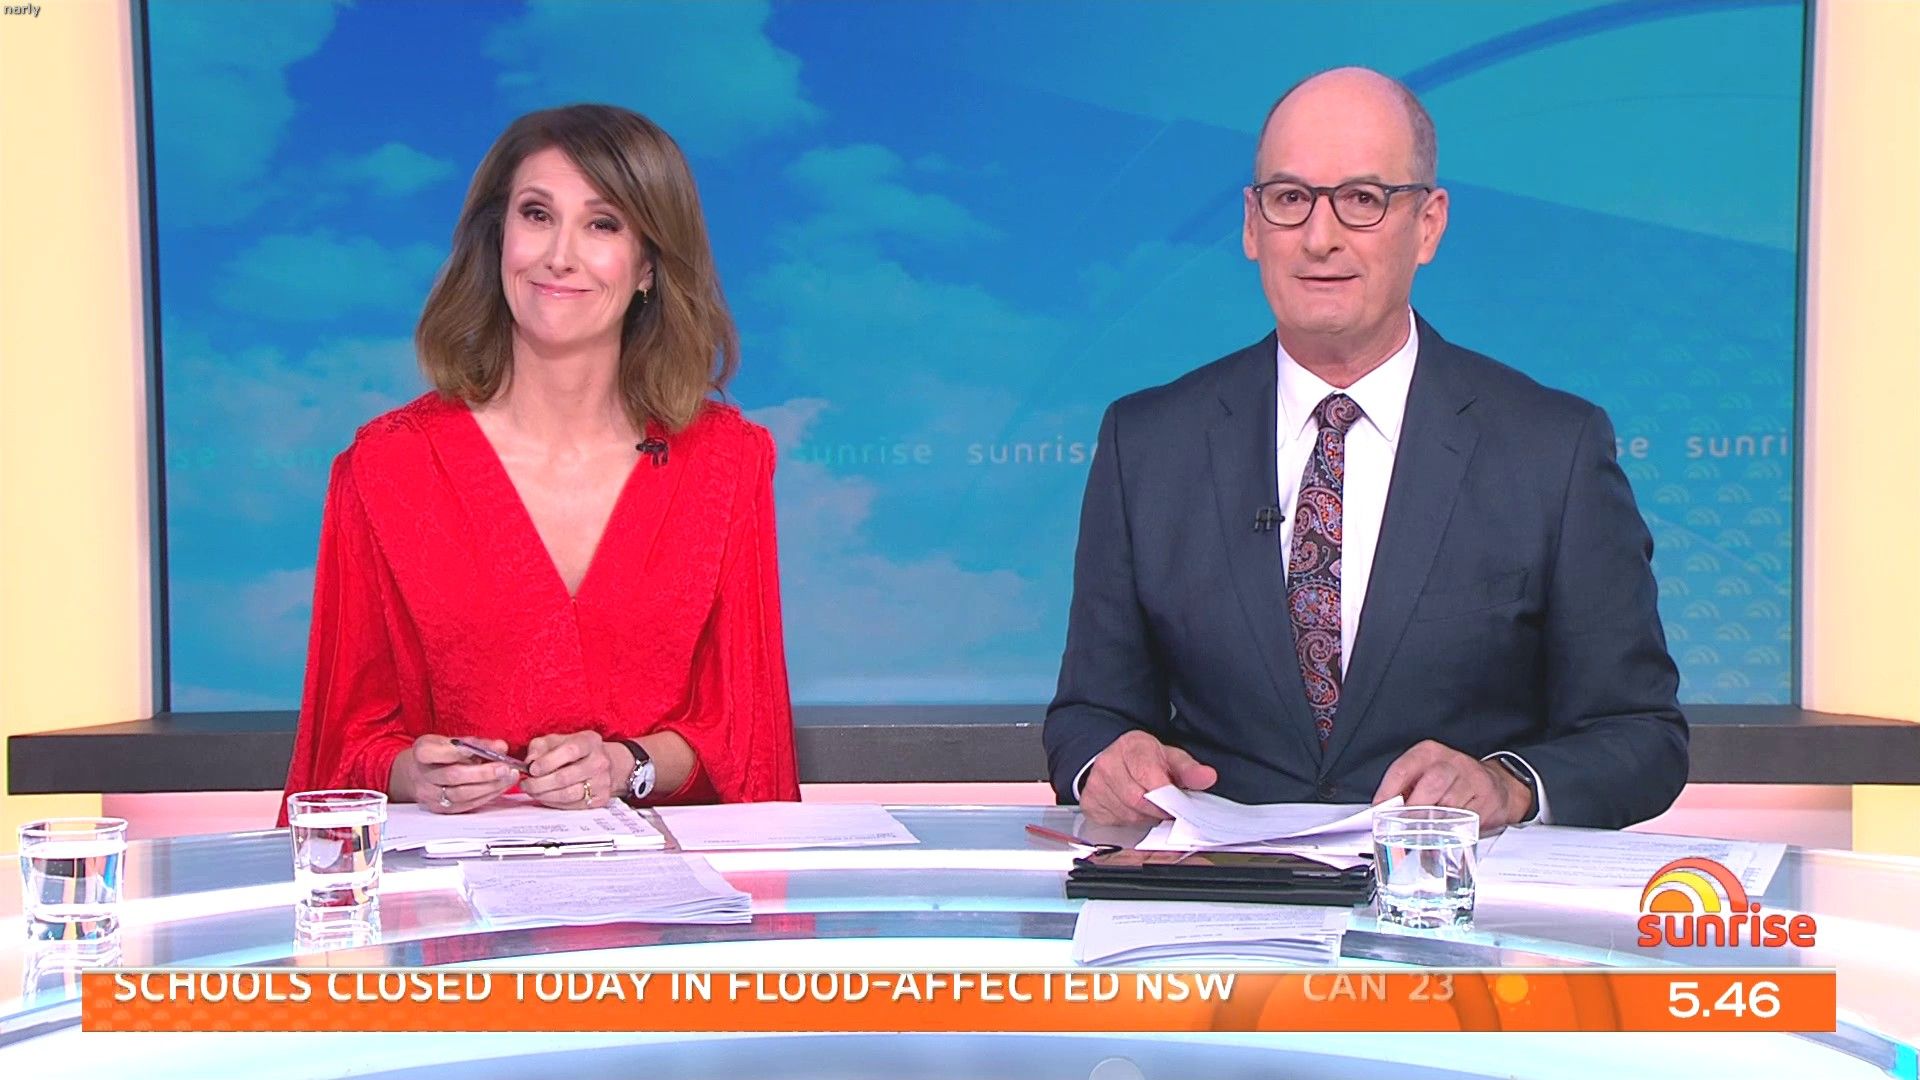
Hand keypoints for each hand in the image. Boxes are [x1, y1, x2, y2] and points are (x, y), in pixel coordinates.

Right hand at [399, 735, 517, 813]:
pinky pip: (466, 805)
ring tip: (508, 777)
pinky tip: (500, 787)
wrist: (419, 774)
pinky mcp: (442, 809)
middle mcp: (424, 776)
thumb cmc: (439, 754)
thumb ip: (476, 743)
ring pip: (462, 794)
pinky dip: (487, 795)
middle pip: (454, 776)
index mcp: (423, 753)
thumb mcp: (452, 741)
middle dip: (483, 773)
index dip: (459, 752)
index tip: (484, 749)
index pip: (435, 753)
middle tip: (505, 768)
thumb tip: (500, 747)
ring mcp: (431, 795)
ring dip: (490, 786)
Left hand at [522, 731, 616, 809]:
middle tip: (526, 784)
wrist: (604, 764)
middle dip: (540, 783)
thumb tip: (529, 762)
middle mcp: (599, 762)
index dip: (547, 762)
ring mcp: (602, 782)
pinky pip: (572, 805)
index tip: (531, 769)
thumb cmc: (575, 751)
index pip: (569, 751)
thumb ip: (540, 747)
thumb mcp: (557, 740)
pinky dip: (554, 803)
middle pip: (565, 777)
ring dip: (544, 795)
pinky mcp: (600, 799)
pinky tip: (545, 797)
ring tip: (532, 791)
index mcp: (589, 742)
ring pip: (568, 795)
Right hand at [1078, 730, 1218, 826]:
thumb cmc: (1142, 759)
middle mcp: (1108, 765)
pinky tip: (1134, 810)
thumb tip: (1207, 777)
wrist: (1111, 758)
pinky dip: (1129, 821)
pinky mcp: (1089, 803)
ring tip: (1151, 807)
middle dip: (1158, 810)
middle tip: (1169, 809)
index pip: (1149, 776)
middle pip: (1138, 800)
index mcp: (1131, 747)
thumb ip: (1189, 769)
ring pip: (1128, 814)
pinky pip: (1115, 822)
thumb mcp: (1169, 757)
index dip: (1167, 795)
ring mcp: (1095, 785)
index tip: (1177, 803)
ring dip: (1145, 817)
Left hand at [1371, 739, 1531, 830]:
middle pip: (1431, 785)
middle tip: (1403, 826)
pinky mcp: (1488, 799)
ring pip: (1450, 805)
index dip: (1388, 793)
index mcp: (1429, 752)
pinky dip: (1453, 829)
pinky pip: (1467, 819)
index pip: (1403, 769)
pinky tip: (1447, 831)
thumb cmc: (1451, 781)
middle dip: (1414, 809)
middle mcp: (1452, 762)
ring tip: (1424, 831)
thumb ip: (1403, 789)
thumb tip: (1382, 811)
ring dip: (1433, 823)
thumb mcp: (1424, 774)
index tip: (1379, 812)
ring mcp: (1473, 780)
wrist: (1494, 785)